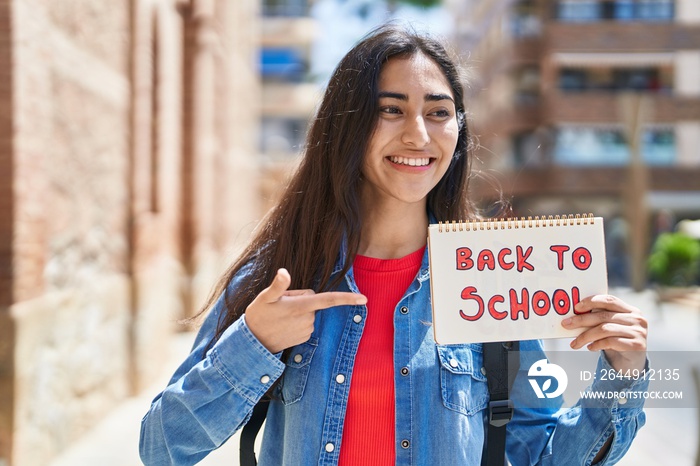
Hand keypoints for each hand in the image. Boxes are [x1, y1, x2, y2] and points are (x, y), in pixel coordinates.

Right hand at [245, 268, 366, 353]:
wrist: (254, 342)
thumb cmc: (258, 316)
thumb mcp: (265, 297)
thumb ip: (278, 285)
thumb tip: (284, 271)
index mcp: (301, 307)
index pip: (328, 300)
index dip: (347, 298)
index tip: (364, 299)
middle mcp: (308, 319)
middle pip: (313, 300)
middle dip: (299, 300)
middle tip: (281, 305)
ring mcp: (307, 330)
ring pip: (309, 312)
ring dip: (297, 311)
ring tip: (280, 316)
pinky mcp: (305, 338)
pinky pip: (306, 322)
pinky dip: (297, 321)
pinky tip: (284, 325)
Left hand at [562, 294, 647, 373]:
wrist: (633, 361)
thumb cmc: (617, 340)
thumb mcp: (611, 327)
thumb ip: (599, 319)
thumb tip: (573, 316)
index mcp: (630, 310)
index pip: (609, 300)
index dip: (592, 301)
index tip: (576, 307)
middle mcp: (637, 319)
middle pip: (603, 316)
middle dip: (581, 320)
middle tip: (566, 324)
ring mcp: (639, 332)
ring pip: (604, 329)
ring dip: (585, 336)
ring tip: (575, 343)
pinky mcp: (637, 345)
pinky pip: (611, 342)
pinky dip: (596, 344)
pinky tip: (590, 347)